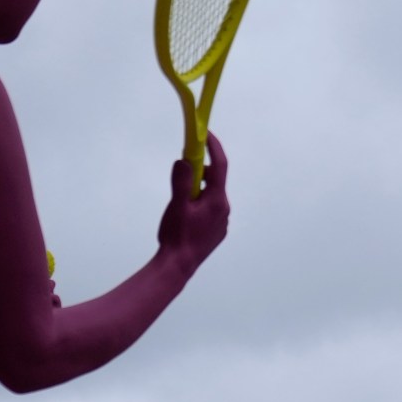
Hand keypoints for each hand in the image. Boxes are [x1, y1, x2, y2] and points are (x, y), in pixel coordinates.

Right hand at [156, 132, 230, 274]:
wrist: (178, 267)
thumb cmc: (177, 236)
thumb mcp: (177, 205)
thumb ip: (181, 181)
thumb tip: (183, 161)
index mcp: (217, 200)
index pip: (219, 165)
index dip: (213, 147)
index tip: (205, 134)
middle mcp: (224, 210)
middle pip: (214, 181)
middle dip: (200, 171)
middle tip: (183, 170)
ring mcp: (221, 222)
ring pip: (211, 196)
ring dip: (198, 190)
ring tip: (179, 200)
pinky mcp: (216, 232)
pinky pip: (210, 210)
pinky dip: (199, 204)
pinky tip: (185, 215)